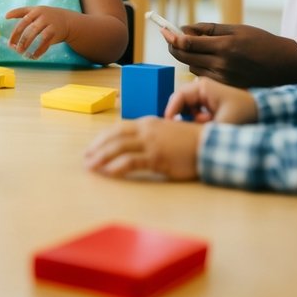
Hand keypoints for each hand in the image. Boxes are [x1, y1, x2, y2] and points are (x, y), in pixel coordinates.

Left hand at [6, 5, 72, 58]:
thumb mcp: (36, 11)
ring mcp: (50, 25)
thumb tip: (6, 16)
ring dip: (28, 45)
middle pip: (30, 28)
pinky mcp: (55, 34)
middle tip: (14, 48)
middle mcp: (43, 17)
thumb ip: (22, 13)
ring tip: (21, 53)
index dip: (14, 15)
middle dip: (21, 38)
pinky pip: (46, 43)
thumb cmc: (47, 16)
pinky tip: (33, 56)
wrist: (67, 21)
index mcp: (36, 11)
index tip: (6, 18)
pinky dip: (39, 51)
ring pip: (38, 36)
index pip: (24, 15)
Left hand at [84, 117, 202, 180]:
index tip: (92, 147)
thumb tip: (135, 144)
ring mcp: (151, 143)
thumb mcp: (166, 131)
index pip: (118, 128)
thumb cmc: (190, 140)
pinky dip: (117, 167)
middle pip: (113, 136)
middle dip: (97, 147)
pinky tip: (108, 173)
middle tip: (86, 158)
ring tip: (91, 167)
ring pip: (118, 148)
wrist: (210, 145)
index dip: (102, 138)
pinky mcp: (157, 158)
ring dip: (101, 157)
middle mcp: (146, 130)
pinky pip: (131, 162)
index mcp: (147, 123)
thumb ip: (150, 135)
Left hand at [162, 23, 296, 87]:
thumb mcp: (236, 29)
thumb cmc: (261, 42)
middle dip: (175, 46)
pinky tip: (208, 60)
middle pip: (184, 57)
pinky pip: (203, 77)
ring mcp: (224, 79)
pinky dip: (200, 67)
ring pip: (192, 68)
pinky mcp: (227, 87)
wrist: (286, 65)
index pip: (187, 43)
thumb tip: (184, 29)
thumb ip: (208, 30)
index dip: (172, 37)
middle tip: (171, 38)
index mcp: (225, 46)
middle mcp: (222, 65)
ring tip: (197, 48)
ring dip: (188, 57)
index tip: (163, 30)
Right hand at [164, 76, 258, 124]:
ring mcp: (204, 94)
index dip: (170, 111)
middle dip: (186, 117)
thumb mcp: (222, 124)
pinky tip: (212, 124)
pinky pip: (195, 112)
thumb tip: (182, 136)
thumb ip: (200, 130)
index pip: (178, 96)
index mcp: (202, 86)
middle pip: (181, 103)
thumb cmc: (246, 114)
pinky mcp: (208, 102)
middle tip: (196, 127)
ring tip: (209, 124)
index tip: (169, 125)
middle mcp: (201, 88)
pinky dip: (200, 121)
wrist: (265, 113)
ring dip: (194, 119)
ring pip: (187, 109)